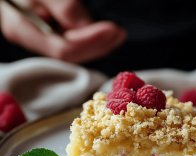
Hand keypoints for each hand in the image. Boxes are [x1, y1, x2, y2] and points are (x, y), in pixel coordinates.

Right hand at [0, 0, 126, 62]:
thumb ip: (64, 7)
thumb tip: (87, 28)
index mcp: (23, 29)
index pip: (63, 48)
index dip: (91, 42)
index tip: (113, 31)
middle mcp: (32, 40)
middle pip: (70, 55)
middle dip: (98, 46)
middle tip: (119, 34)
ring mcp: (40, 40)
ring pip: (73, 53)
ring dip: (98, 46)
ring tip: (116, 36)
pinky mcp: (49, 36)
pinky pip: (72, 45)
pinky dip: (90, 42)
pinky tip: (103, 37)